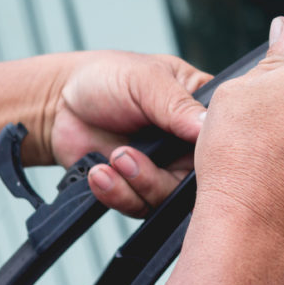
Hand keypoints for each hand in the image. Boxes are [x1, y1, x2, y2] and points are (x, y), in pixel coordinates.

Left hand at [48, 52, 210, 216]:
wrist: (59, 103)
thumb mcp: (146, 81)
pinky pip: (138, 206)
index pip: (224, 138)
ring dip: (136, 183)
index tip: (185, 149)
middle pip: (199, 180)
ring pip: (168, 198)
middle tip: (129, 156)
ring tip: (112, 158)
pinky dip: (117, 193)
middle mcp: (188, 147)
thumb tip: (210, 127)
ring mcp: (165, 170)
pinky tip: (99, 172)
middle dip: (164, 174)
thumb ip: (178, 105)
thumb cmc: (108, 78)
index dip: (212, 151)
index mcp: (202, 111)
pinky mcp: (138, 190)